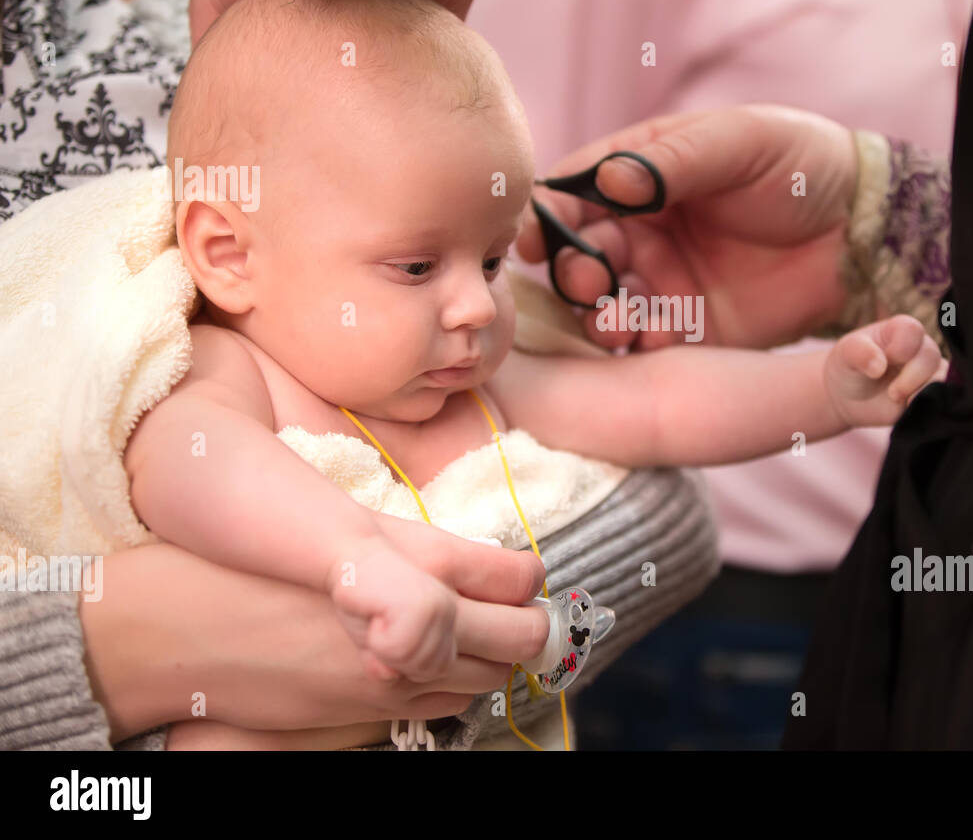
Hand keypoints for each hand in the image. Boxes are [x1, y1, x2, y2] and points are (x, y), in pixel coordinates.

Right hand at [80, 538, 546, 740]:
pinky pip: (442, 705)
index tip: (531, 578)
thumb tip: (463, 563)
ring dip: (499, 658)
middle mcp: (411, 621)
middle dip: (532, 626)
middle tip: (529, 613)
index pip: (511, 576)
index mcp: (407, 561)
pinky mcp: (366, 707)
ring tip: (496, 639)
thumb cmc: (239, 567)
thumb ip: (404, 550)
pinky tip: (448, 668)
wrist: (171, 630)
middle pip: (516, 636)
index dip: (530, 580)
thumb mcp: (331, 535)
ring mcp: (392, 673)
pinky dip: (460, 686)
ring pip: (485, 676)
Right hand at [517, 104, 859, 350]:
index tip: (535, 238)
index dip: (547, 214)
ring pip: (605, 303)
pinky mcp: (688, 328)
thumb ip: (675, 160)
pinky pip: (647, 341)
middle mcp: (639, 231)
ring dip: (596, 314)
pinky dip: (637, 345)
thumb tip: (609, 178)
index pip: (574, 193)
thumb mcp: (738, 144)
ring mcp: (661, 282)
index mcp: (639, 176)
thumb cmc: (799, 166)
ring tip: (612, 323)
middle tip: (587, 281)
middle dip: (571, 270)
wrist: (859, 230)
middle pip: (579, 254)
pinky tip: (648, 343)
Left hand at [824, 316, 941, 426]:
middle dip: (910, 377)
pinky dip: (931, 404)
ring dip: (921, 392)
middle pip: (929, 355)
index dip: (899, 349)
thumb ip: (860, 353)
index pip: (912, 330)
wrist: (849, 398)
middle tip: (891, 393)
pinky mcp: (932, 394)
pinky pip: (944, 397)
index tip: (879, 366)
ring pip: (941, 377)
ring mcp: (928, 371)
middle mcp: (919, 347)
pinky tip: (910, 408)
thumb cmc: (849, 368)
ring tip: (899, 401)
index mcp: (900, 330)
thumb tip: (879, 366)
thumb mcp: (846, 355)